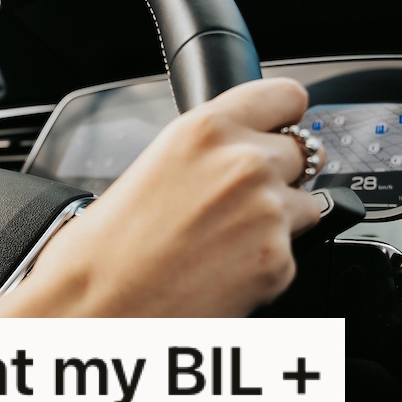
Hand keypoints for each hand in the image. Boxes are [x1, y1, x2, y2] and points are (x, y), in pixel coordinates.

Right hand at [0, 78, 323, 317]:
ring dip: (277, 221)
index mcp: (205, 130)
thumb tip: (236, 155)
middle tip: (235, 205)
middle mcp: (243, 163)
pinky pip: (291, 254)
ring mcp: (268, 213)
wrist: (96, 305)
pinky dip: (264, 265)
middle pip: (301, 153)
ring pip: (305, 205)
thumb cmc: (101, 248)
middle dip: (278, 175)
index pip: (286, 96)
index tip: (280, 129)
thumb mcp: (149, 168)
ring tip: (224, 243)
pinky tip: (220, 272)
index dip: (283, 118)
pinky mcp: (278, 262)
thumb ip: (204, 153)